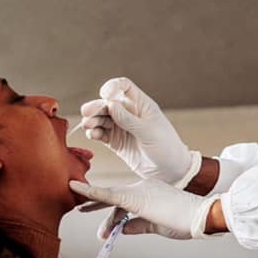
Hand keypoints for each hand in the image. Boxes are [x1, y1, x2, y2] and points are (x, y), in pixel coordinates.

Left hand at [70, 179, 221, 239]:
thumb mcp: (158, 226)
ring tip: (79, 209)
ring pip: (110, 197)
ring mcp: (141, 190)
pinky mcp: (137, 197)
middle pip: (115, 198)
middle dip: (97, 204)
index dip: (112, 212)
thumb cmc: (187, 221)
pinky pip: (109, 195)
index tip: (100, 215)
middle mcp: (144, 187)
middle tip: (80, 208)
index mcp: (151, 192)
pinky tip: (78, 188)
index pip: (126, 202)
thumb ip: (139, 226)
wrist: (202, 215)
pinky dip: (92, 192)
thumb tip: (122, 229)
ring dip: (94, 206)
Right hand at [79, 78, 199, 185]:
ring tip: (88, 125)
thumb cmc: (166, 147)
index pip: (123, 86)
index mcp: (141, 104)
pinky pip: (101, 134)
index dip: (112, 87)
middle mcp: (129, 113)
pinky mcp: (116, 142)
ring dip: (93, 120)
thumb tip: (110, 104)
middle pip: (108, 103)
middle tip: (87, 113)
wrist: (170, 171)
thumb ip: (129, 119)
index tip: (105, 94)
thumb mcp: (149, 132)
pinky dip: (94, 133)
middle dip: (97, 107)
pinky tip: (92, 134)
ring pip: (101, 118)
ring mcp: (121, 127)